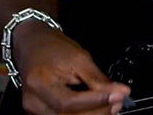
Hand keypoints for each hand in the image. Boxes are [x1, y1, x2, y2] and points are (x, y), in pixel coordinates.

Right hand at [14, 21, 129, 114]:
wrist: (32, 44)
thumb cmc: (52, 47)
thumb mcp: (79, 57)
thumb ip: (98, 78)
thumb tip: (120, 91)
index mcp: (39, 82)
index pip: (69, 102)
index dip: (95, 101)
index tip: (118, 96)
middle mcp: (32, 101)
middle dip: (97, 112)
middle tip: (118, 103)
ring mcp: (33, 109)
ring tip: (111, 106)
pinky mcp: (38, 113)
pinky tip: (97, 110)